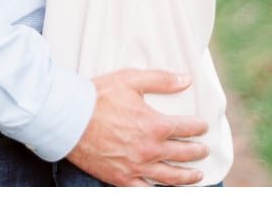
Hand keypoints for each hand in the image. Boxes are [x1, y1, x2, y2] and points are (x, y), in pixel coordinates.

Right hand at [65, 69, 209, 186]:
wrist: (67, 118)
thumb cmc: (97, 96)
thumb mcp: (129, 79)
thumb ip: (160, 79)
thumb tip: (186, 80)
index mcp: (156, 125)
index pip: (187, 128)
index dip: (198, 126)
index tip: (202, 126)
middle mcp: (151, 149)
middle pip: (184, 153)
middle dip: (197, 151)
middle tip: (203, 149)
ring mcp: (137, 166)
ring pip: (172, 176)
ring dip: (188, 175)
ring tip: (197, 174)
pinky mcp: (122, 178)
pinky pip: (147, 190)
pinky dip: (160, 191)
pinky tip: (166, 190)